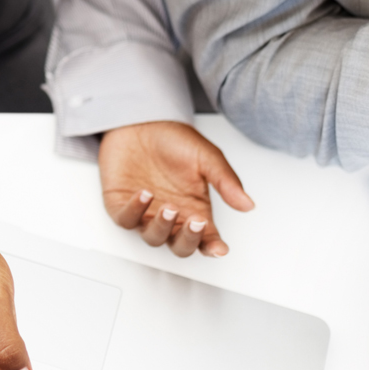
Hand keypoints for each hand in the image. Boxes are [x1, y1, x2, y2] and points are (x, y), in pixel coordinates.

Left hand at [98, 121, 253, 257]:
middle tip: (195, 222)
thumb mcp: (206, 157)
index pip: (206, 239)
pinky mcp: (120, 205)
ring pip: (153, 237)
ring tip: (169, 206)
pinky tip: (145, 194)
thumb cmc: (173, 140)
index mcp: (195, 210)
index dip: (213, 247)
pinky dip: (134, 211)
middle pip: (180, 246)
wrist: (140, 121)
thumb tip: (247, 204)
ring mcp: (146, 214)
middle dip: (188, 239)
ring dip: (162, 227)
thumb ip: (226, 181)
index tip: (220, 248)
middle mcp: (172, 217)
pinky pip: (126, 219)